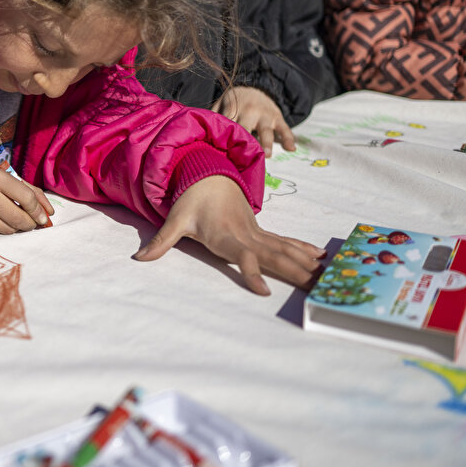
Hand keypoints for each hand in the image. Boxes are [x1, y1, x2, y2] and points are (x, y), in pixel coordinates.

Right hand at [0, 165, 54, 233]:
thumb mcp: (9, 179)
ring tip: (17, 220)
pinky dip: (3, 228)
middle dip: (31, 223)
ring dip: (18, 227)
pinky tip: (0, 219)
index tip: (44, 217)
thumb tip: (49, 213)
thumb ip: (32, 192)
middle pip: (18, 217)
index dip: (38, 210)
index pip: (26, 197)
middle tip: (33, 223)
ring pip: (8, 228)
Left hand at [133, 176, 324, 293]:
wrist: (206, 175)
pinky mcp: (260, 232)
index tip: (264, 291)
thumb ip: (160, 242)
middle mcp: (245, 235)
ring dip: (305, 263)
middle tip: (317, 288)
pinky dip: (302, 249)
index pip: (241, 257)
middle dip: (295, 272)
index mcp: (226, 236)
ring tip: (326, 277)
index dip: (251, 273)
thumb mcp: (174, 221)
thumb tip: (138, 258)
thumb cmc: (190, 201)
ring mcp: (256, 233)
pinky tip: (321, 258)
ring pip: (284, 250)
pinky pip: (284, 242)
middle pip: (273, 256)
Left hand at [212, 86, 294, 156]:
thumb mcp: (220, 103)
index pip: (228, 124)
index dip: (224, 137)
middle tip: (244, 155)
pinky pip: (285, 129)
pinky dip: (289, 138)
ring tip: (266, 155)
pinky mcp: (278, 118)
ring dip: (267, 142)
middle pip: (247, 127)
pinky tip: (292, 149)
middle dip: (245, 140)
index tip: (220, 152)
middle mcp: (250, 111)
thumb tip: (197, 131)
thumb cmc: (233, 102)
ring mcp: (266, 115)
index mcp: (233, 108)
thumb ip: (212, 116)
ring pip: (266, 130)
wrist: (255, 87)